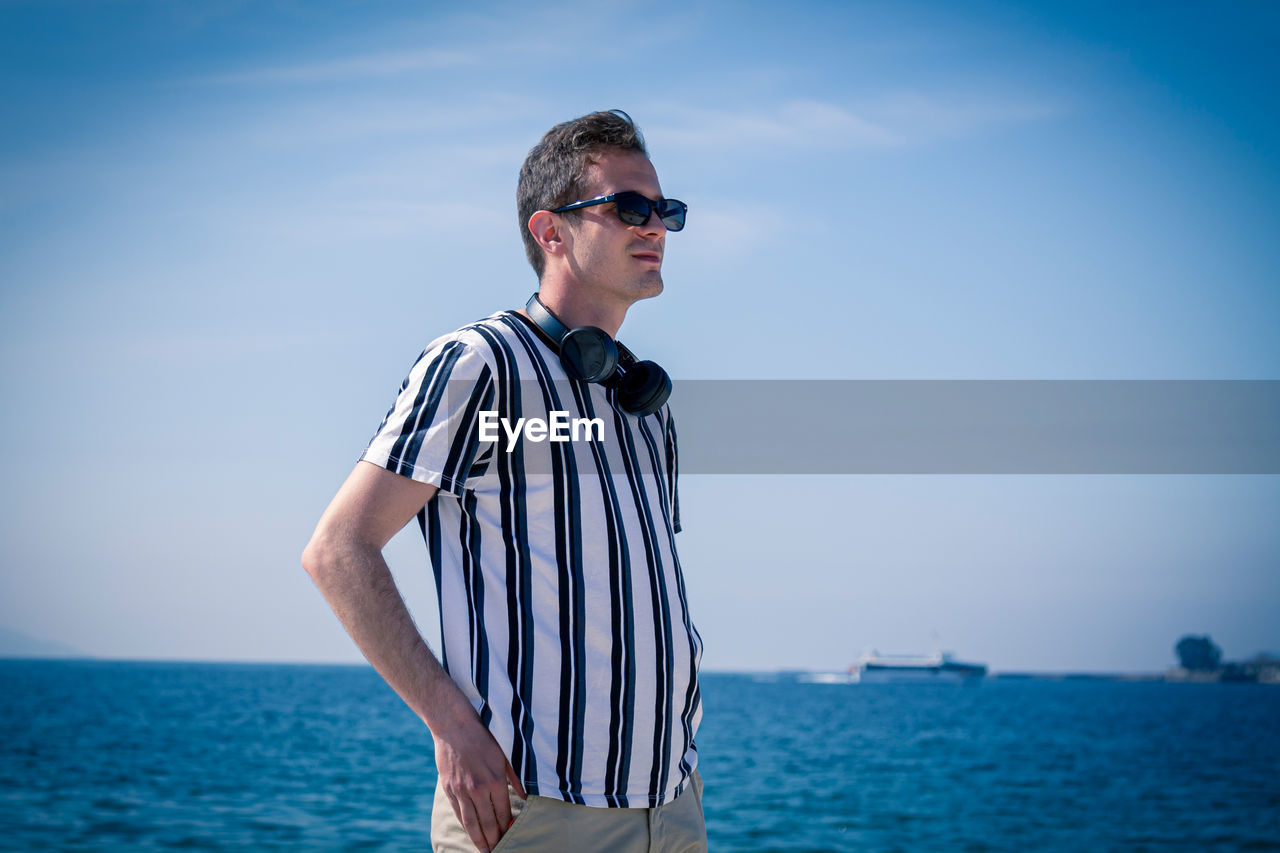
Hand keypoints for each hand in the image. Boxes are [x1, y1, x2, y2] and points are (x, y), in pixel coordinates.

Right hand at [434, 716, 527, 852]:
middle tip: (498, 852)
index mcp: (495, 780)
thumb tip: (526, 796)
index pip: (502, 812)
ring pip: (470, 822)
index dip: (506, 827)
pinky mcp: (448, 788)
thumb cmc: (483, 736)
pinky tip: (470, 832)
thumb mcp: (505, 753)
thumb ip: (516, 777)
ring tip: (484, 851)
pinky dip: (465, 825)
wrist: (453, 725)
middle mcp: (478, 788)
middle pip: (487, 822)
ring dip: (478, 839)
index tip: (510, 837)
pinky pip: (458, 812)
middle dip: (493, 840)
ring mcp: (461, 790)